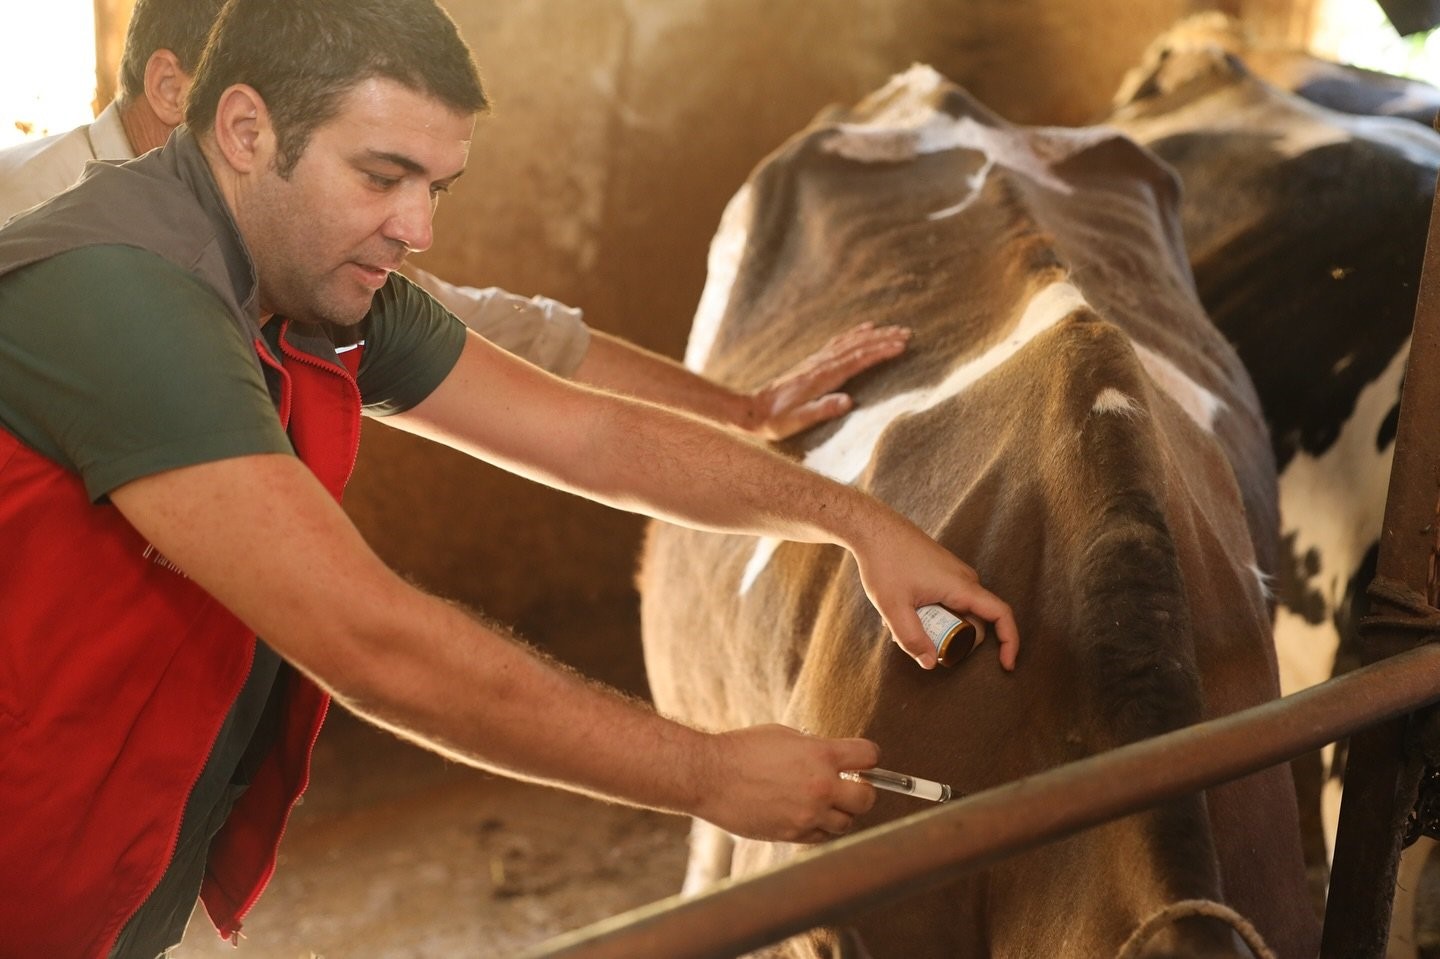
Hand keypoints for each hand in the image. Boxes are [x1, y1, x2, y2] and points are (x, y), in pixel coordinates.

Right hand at [692, 725, 879, 842]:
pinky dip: (821, 827)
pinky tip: (807, 814)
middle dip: (862, 791)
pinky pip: (822, 837)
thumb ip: (816, 749)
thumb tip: (835, 760)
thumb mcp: (785, 736)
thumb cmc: (743, 749)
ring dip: (841, 813)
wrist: (710, 776)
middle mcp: (820, 787)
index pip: (869, 756)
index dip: (868, 757)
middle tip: (850, 786)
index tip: (861, 760)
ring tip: (824, 802)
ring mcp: (807, 814)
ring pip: (847, 823)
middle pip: (867, 799)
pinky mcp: (792, 834)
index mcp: (821, 755)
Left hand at [742, 322, 910, 439]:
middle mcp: (821, 365)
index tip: (901, 346)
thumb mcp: (798, 420)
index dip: (880, 352)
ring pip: (850, 342)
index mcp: (822, 378)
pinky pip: (839, 343)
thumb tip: (848, 401)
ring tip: (895, 329)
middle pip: (858, 347)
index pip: (857, 361)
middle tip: (907, 333)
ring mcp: (817, 361)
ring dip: (874, 335)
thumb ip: (822, 409)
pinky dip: (855, 334)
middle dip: (883, 340)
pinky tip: (865, 329)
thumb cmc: (776, 420)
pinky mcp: (814, 362)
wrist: (753, 410)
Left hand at [852, 516, 1019, 671]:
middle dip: (956, 640)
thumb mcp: (893, 607)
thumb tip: (931, 663)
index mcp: (961, 586)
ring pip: (959, 612)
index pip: (1000, 615)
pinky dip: (932, 613)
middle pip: (976, 621)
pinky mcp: (943, 572)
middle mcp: (965, 579)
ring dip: (939, 626)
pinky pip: (948, 601)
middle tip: (922, 645)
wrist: (874, 528)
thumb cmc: (885, 562)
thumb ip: (911, 637)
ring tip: (905, 623)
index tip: (1006, 664)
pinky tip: (904, 611)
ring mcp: (954, 574)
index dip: (1010, 642)